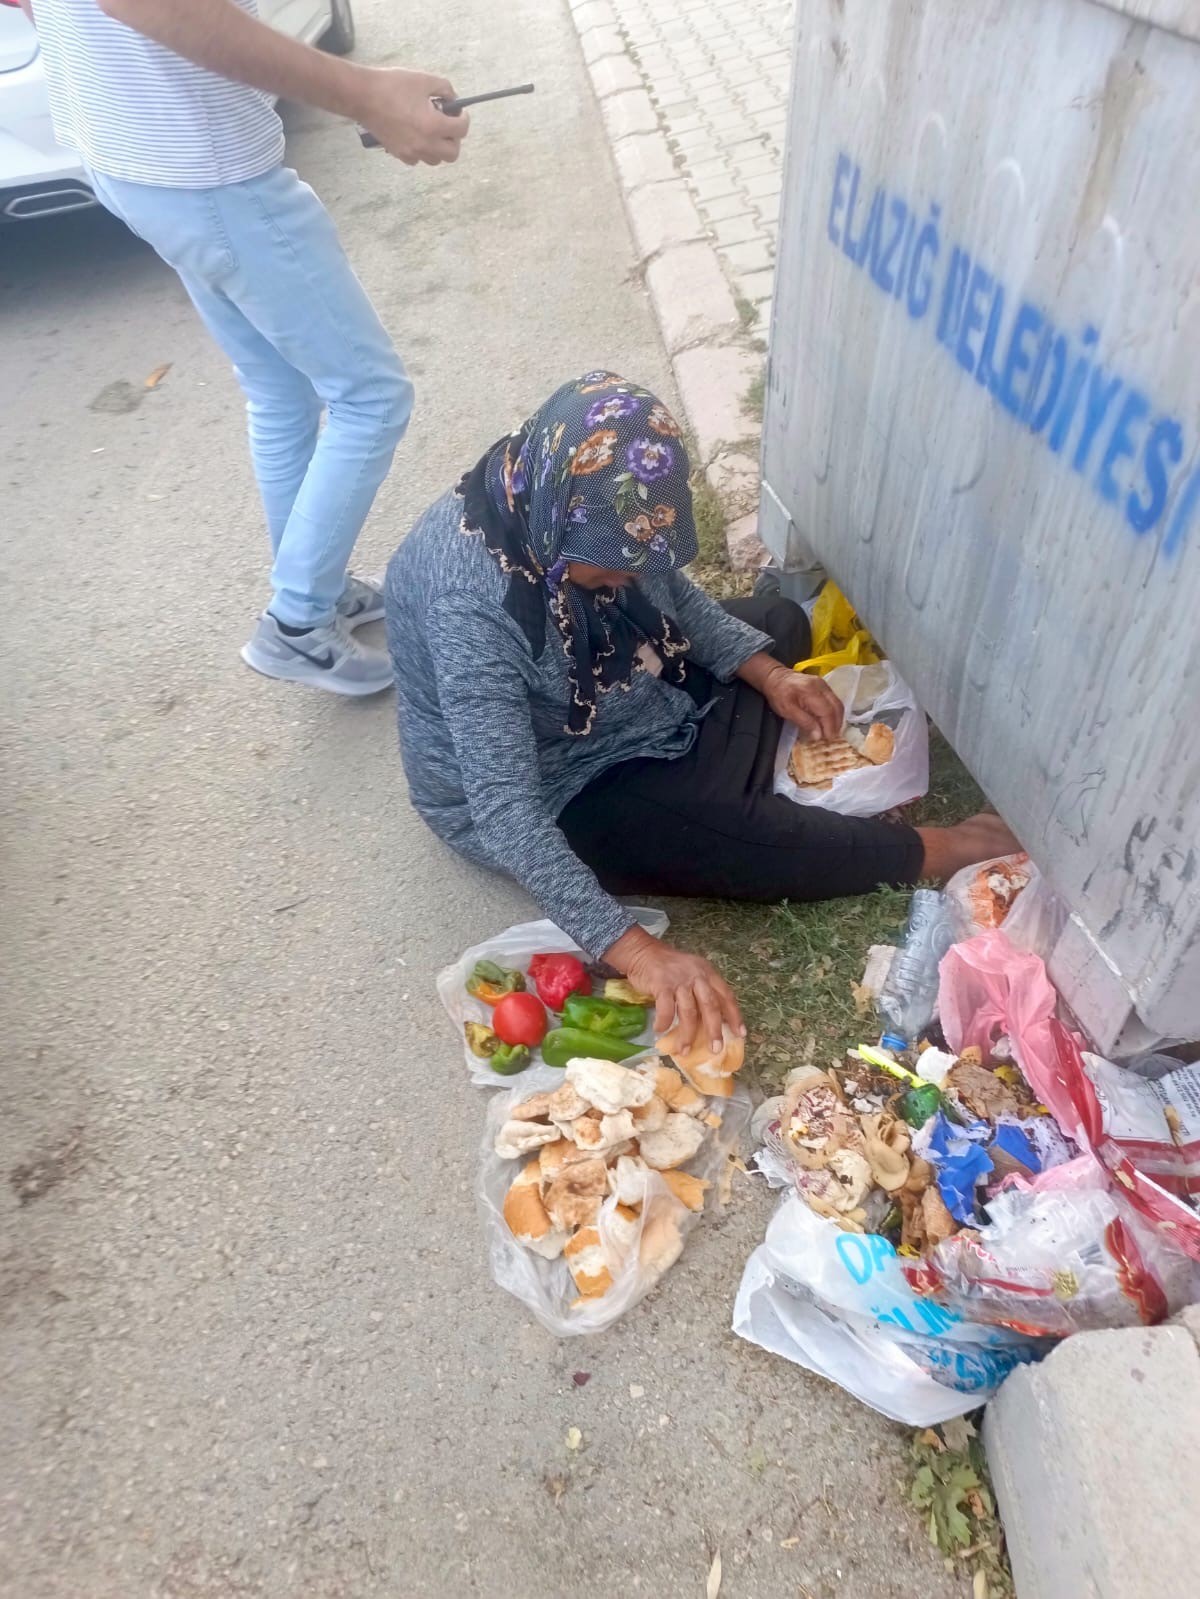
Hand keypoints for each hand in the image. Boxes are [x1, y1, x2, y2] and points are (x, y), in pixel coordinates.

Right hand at [357, 68, 470, 165]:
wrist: (363, 96)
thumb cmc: (392, 85)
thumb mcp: (424, 80)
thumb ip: (445, 89)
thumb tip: (454, 100)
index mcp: (434, 125)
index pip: (461, 130)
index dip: (464, 119)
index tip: (459, 112)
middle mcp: (425, 144)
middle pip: (452, 154)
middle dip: (454, 139)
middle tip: (448, 125)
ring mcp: (411, 152)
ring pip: (435, 159)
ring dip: (439, 146)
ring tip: (431, 130)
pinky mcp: (399, 154)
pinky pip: (418, 159)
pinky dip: (422, 150)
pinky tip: (416, 135)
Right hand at [604, 927, 743, 1056]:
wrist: (644, 952)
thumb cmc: (670, 968)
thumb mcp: (693, 973)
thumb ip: (703, 991)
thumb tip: (714, 1021)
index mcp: (708, 973)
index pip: (726, 996)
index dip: (734, 1015)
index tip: (740, 1034)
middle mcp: (697, 976)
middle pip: (710, 1006)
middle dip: (714, 1030)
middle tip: (715, 1049)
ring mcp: (679, 980)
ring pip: (689, 1012)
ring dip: (687, 1034)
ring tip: (684, 1050)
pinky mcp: (661, 985)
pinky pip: (666, 1009)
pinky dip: (664, 1022)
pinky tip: (661, 1030)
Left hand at [761, 664, 842, 741]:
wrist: (776, 677)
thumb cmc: (778, 694)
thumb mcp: (787, 710)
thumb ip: (804, 722)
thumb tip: (818, 735)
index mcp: (811, 691)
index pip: (827, 711)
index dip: (830, 727)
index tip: (828, 739)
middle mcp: (822, 686)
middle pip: (837, 707)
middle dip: (837, 724)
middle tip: (832, 738)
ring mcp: (824, 685)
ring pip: (838, 704)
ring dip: (837, 720)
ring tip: (831, 732)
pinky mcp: (824, 687)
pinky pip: (834, 701)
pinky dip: (834, 713)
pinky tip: (829, 722)